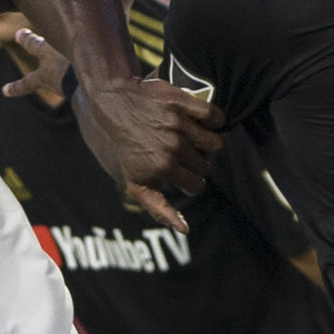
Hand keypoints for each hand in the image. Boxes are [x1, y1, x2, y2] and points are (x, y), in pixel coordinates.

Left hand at [1, 0, 137, 107]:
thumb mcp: (117, 16)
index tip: (35, 3)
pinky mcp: (48, 85)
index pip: (49, 18)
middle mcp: (50, 51)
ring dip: (19, 76)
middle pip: (36, 43)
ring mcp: (47, 71)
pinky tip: (5, 92)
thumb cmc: (101, 48)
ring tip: (5, 84)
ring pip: (29, 72)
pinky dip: (15, 89)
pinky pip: (26, 86)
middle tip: (18, 34)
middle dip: (28, 39)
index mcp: (61, 33)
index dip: (45, 11)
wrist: (90, 81)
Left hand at [73, 78, 225, 233]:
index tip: (181, 173)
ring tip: (193, 139)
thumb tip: (186, 229)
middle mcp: (172, 147)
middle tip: (181, 153)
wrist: (116, 105)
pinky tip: (202, 122)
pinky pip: (217, 117)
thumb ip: (159, 209)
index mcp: (163, 168)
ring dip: (208, 144)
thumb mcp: (136, 184)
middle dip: (197, 163)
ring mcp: (179, 124)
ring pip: (216, 144)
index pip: (197, 185)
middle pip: (206, 165)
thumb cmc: (128, 149)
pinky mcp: (185, 103)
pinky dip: (215, 121)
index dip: (191, 181)